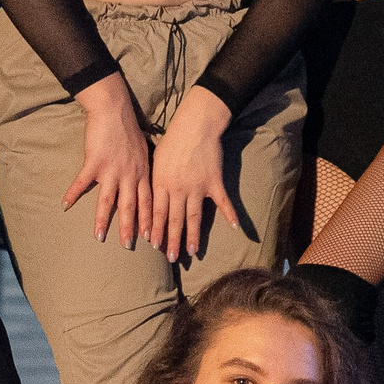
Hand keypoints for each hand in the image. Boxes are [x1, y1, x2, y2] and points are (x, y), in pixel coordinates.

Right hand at [64, 73, 152, 246]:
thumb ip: (145, 169)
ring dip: (103, 220)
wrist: (114, 111)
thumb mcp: (145, 150)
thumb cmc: (129, 129)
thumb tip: (149, 182)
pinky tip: (64, 205)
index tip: (151, 239)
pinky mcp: (94, 162)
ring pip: (108, 201)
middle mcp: (129, 175)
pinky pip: (82, 182)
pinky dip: (72, 194)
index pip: (149, 202)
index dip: (149, 221)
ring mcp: (111, 170)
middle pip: (131, 207)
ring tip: (99, 237)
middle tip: (128, 246)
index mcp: (143, 173)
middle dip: (130, 229)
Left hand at [149, 82, 239, 263]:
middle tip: (171, 258)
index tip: (153, 245)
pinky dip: (230, 215)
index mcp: (161, 182)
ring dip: (194, 236)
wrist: (195, 125)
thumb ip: (153, 181)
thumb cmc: (172, 140)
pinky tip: (236, 228)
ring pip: (194, 217)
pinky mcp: (214, 182)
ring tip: (193, 252)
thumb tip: (147, 198)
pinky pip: (223, 202)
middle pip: (174, 219)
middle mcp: (178, 188)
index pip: (156, 212)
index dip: (154, 230)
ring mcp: (197, 186)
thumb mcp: (155, 160)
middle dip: (171, 240)